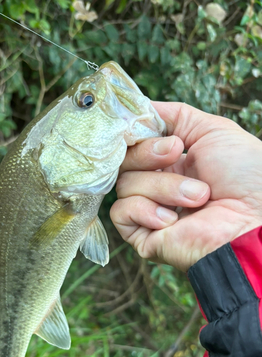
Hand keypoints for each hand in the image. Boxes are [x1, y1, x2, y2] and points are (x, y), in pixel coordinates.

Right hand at [110, 102, 261, 271]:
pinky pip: (120, 212)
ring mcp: (149, 210)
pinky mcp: (143, 235)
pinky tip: (172, 219)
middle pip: (123, 160)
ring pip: (124, 184)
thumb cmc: (245, 175)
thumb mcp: (212, 131)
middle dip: (147, 153)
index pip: (133, 142)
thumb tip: (139, 108)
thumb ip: (174, 117)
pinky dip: (146, 210)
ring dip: (163, 187)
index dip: (136, 132)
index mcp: (171, 162)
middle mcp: (157, 184)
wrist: (254, 219)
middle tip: (176, 153)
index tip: (148, 127)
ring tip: (198, 197)